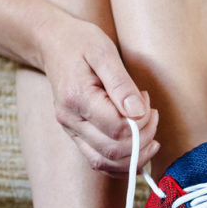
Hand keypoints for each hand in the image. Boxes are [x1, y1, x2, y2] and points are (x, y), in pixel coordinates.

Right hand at [41, 15, 158, 175]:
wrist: (54, 44)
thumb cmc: (80, 43)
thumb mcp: (104, 52)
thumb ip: (122, 84)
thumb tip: (139, 113)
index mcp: (77, 98)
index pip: (117, 128)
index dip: (141, 122)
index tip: (146, 101)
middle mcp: (70, 120)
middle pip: (113, 149)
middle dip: (143, 138)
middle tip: (152, 116)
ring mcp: (71, 131)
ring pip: (105, 163)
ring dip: (135, 156)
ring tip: (150, 135)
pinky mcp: (76, 136)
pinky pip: (98, 162)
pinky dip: (121, 165)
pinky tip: (138, 154)